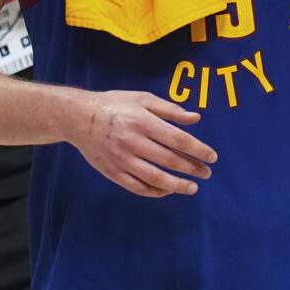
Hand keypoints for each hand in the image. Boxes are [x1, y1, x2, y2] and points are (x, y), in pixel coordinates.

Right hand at [71, 91, 216, 197]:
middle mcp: (133, 142)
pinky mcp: (113, 172)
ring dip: (178, 185)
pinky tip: (168, 189)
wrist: (78, 117)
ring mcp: (122, 160)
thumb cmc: (114, 105)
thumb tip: (195, 118)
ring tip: (192, 187)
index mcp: (143, 122)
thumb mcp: (142, 98)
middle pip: (170, 161)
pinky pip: (138, 187)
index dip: (198, 150)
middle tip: (206, 173)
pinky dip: (156, 191)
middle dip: (193, 169)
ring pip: (156, 179)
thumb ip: (169, 109)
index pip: (178, 140)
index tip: (212, 157)